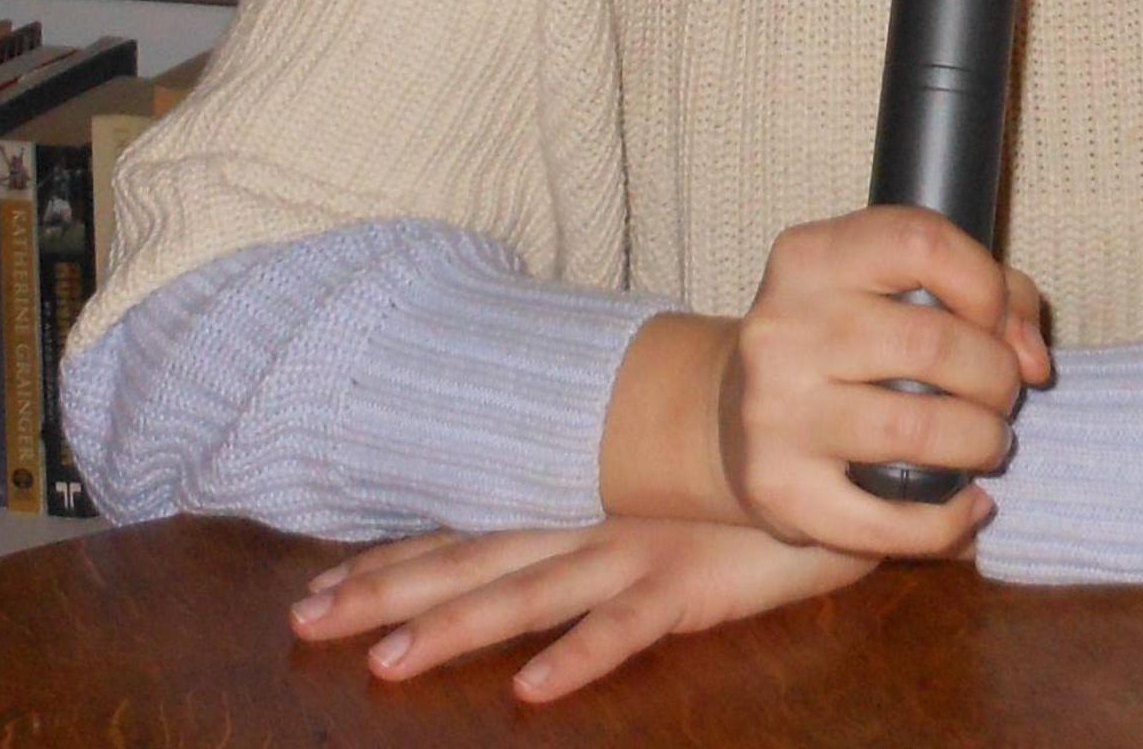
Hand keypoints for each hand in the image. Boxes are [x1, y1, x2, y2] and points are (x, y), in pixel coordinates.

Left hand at [291, 519, 877, 701]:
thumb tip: (544, 534)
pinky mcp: (690, 584)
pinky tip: (530, 690)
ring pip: (527, 594)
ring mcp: (636, 553)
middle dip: (384, 592)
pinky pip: (626, 628)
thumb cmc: (748, 484)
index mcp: (576, 509)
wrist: (836, 452)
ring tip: (388, 663)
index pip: (465, 536)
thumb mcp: (659, 498)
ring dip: (454, 628)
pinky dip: (578, 657)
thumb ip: (602, 515)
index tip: (318, 591)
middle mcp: (589, 527)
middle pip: (470, 562)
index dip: (390, 562)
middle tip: (306, 622)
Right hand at [712, 207, 1052, 555]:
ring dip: (981, 441)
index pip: (921, 243)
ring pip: (918, 427)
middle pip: (933, 343)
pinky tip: (968, 504)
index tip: (994, 320)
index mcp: (811, 259)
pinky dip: (950, 520)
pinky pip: (887, 520)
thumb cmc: (843, 344)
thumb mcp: (894, 287)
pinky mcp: (779, 489)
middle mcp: (783, 328)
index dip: (985, 285)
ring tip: (986, 443)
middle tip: (1000, 394)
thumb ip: (989, 295)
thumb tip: (1032, 359)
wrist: (733, 418)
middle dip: (996, 376)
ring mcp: (775, 412)